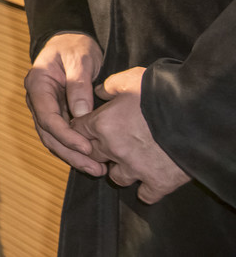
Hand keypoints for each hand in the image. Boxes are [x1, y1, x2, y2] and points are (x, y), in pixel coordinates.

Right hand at [23, 32, 104, 174]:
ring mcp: (45, 108)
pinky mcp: (57, 113)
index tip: (87, 147)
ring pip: (53, 139)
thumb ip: (79, 85)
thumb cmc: (74, 47)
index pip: (47, 117)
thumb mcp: (79, 59)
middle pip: (48, 134)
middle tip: (94, 167)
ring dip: (72, 156)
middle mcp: (37, 99)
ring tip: (96, 169)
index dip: (66, 135)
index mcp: (37, 84)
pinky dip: (75, 149)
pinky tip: (92, 160)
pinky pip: (62, 135)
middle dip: (70, 153)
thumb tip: (81, 114)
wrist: (70, 41)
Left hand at [72, 67, 192, 203]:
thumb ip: (109, 86)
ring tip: (132, 162)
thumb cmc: (160, 91)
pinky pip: (146, 195)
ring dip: (122, 171)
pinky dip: (148, 189)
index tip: (92, 129)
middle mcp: (114, 149)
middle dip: (100, 151)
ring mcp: (135, 168)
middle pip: (94, 156)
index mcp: (102, 124)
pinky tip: (151, 180)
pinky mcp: (158, 182)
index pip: (78, 131)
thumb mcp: (129, 79)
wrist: (196, 113)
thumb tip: (99, 92)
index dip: (84, 130)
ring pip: (117, 178)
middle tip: (114, 145)